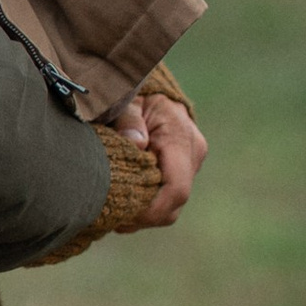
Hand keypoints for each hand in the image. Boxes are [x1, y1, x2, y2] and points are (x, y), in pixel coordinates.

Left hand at [114, 93, 206, 226]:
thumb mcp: (124, 101)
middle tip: (112, 217)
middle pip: (174, 203)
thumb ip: (127, 119)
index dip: (152, 210)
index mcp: (179, 136)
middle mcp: (193, 151)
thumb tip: (137, 142)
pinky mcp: (186, 167)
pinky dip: (149, 205)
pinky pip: (170, 196)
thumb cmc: (131, 93)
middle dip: (144, 216)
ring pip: (173, 205)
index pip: (176, 189)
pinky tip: (126, 201)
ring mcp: (192, 160)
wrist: (149, 88)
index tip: (123, 218)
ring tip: (116, 211)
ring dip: (145, 213)